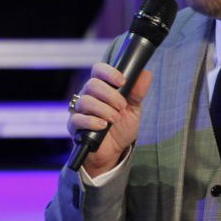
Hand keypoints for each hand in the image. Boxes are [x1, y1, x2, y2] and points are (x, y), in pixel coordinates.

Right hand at [67, 62, 152, 176]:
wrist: (114, 151)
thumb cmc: (122, 127)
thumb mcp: (134, 109)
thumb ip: (138, 92)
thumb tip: (145, 74)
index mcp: (102, 87)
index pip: (98, 70)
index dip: (109, 72)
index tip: (123, 81)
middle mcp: (88, 95)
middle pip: (92, 84)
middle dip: (110, 95)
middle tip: (122, 107)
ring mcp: (80, 110)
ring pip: (85, 101)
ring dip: (104, 109)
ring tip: (115, 119)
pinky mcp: (74, 126)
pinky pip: (77, 119)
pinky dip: (92, 122)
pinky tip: (103, 126)